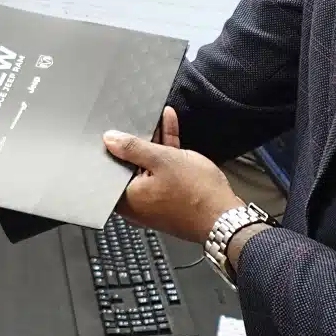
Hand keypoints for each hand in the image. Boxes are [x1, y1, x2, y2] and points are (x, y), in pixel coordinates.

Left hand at [104, 107, 242, 244]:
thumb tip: (110, 139)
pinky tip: (169, 129)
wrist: (225, 216)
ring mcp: (154, 202)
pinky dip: (166, 153)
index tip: (116, 129)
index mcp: (127, 199)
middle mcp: (137, 204)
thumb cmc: (196, 194)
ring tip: (157, 119)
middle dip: (137, 142)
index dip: (114, 147)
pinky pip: (163, 172)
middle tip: (139, 121)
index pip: (111, 169)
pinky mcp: (170, 198)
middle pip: (131, 166)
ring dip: (154, 143)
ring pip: (149, 167)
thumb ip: (132, 148)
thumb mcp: (162, 159)